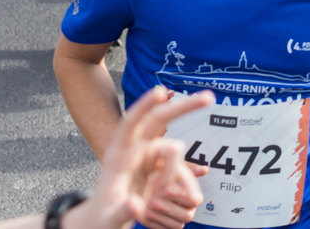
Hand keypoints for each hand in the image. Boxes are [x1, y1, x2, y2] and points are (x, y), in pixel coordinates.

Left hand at [63, 87, 214, 228]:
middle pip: (159, 120)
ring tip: (156, 202)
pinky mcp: (156, 166)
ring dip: (174, 171)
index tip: (160, 92)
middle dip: (184, 107)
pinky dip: (188, 168)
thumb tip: (137, 203)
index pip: (130, 124)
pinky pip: (176, 163)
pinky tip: (201, 171)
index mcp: (118, 157)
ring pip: (172, 148)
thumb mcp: (107, 219)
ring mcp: (146, 157)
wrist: (100, 222)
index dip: (145, 106)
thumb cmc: (100, 219)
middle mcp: (134, 150)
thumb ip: (121, 212)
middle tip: (209, 98)